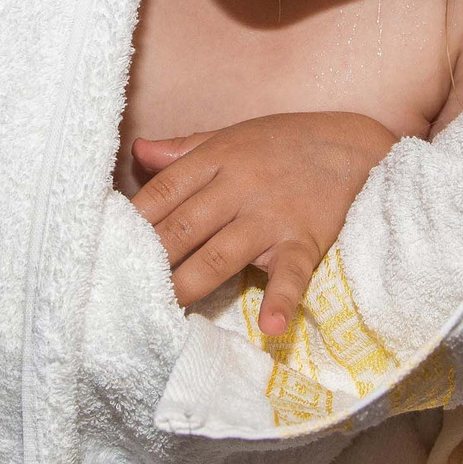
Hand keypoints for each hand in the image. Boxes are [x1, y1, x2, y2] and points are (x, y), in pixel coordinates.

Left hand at [131, 113, 397, 336]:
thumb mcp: (234, 135)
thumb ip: (185, 150)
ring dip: (188, 283)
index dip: (132, 221)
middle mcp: (239, 186)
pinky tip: (269, 327)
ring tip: (160, 309)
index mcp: (217, 159)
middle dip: (150, 258)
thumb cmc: (288, 143)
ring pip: (218, 254)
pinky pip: (289, 274)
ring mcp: (271, 216)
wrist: (356, 146)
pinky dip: (280, 300)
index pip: (162, 192)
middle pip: (182, 226)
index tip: (106, 246)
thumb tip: (138, 152)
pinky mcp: (303, 241)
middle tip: (120, 287)